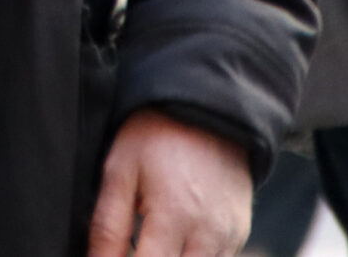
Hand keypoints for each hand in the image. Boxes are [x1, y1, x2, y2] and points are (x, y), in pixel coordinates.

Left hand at [87, 108, 251, 256]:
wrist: (206, 106)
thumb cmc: (157, 135)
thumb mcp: (120, 170)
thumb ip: (108, 227)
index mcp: (174, 215)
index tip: (115, 256)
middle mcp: (209, 232)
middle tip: (135, 244)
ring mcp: (229, 235)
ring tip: (153, 239)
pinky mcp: (240, 232)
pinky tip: (174, 239)